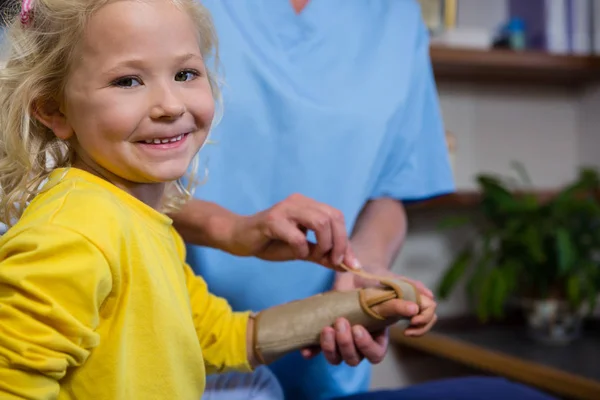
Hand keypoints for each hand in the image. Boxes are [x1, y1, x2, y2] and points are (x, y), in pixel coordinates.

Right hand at [229, 193, 360, 270]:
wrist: (239, 238)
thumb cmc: (271, 242)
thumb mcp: (302, 250)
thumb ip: (324, 255)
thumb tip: (349, 266)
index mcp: (308, 205)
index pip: (336, 216)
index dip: (345, 240)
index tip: (348, 263)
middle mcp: (299, 202)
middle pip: (332, 216)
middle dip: (339, 242)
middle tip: (333, 261)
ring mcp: (285, 209)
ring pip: (319, 221)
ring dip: (323, 244)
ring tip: (315, 255)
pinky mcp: (272, 220)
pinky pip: (296, 235)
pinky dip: (301, 248)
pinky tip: (295, 253)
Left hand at [301, 268, 436, 364]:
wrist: (355, 266)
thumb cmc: (378, 278)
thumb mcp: (395, 283)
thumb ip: (412, 293)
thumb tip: (427, 300)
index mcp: (378, 335)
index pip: (377, 353)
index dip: (370, 346)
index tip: (362, 328)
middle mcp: (359, 341)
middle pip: (356, 359)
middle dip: (351, 344)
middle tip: (346, 323)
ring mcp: (341, 338)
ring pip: (337, 358)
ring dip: (332, 346)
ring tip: (330, 326)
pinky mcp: (324, 332)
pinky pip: (316, 350)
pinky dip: (311, 351)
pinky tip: (306, 350)